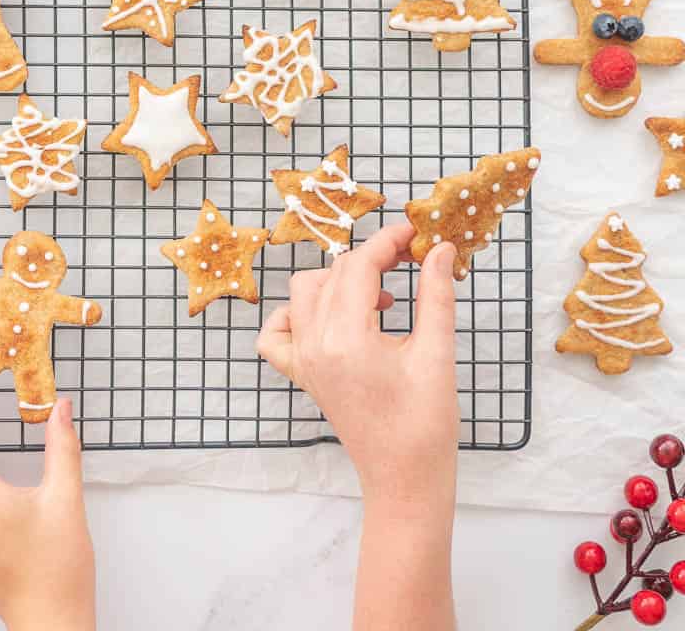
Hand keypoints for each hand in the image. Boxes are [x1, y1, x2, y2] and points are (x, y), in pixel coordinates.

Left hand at [257, 223, 458, 505]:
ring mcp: (302, 360)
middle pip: (332, 274)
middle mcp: (314, 345)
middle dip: (370, 261)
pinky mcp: (301, 375)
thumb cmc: (426, 425)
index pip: (359, 267)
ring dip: (338, 282)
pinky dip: (295, 315)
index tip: (414, 234)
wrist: (405, 480)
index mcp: (347, 339)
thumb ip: (436, 295)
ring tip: (380, 300)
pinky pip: (277, 334)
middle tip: (408, 264)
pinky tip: (330, 319)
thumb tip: (437, 249)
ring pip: (303, 293)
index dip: (387, 242)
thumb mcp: (437, 354)